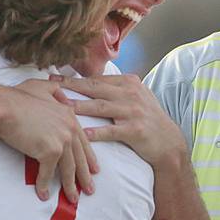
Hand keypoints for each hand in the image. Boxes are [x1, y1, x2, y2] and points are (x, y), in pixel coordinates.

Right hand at [0, 80, 98, 202]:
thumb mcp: (41, 87)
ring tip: (73, 198)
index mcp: (70, 116)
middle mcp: (69, 129)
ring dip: (70, 186)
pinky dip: (44, 185)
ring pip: (68, 169)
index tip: (94, 169)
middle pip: (79, 157)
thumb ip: (54, 90)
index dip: (88, 157)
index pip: (83, 141)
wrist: (4, 107)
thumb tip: (60, 91)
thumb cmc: (17, 97)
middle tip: (90, 189)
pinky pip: (47, 173)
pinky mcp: (49, 151)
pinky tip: (43, 194)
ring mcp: (61, 140)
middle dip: (85, 176)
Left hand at [50, 74, 186, 166]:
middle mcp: (131, 94)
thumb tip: (89, 83)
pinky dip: (98, 132)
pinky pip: (112, 131)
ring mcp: (133, 112)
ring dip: (79, 106)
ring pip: (101, 107)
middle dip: (71, 86)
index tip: (54, 77)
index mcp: (129, 83)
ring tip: (61, 107)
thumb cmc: (147, 119)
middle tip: (51, 85)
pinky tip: (84, 134)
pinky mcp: (136, 130)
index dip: (74, 79)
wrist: (169, 142)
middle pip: (95, 89)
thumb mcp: (136, 97)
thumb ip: (116, 90)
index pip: (97, 79)